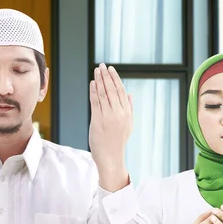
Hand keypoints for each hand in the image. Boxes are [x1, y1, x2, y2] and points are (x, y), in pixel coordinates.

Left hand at [89, 63, 132, 190]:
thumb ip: (130, 109)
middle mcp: (119, 114)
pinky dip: (93, 91)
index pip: (121, 91)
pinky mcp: (98, 121)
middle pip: (112, 90)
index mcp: (127, 113)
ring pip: (104, 94)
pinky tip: (92, 83)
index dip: (115, 79)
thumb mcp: (128, 125)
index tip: (111, 69)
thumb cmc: (118, 142)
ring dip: (99, 80)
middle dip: (106, 76)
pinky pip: (95, 103)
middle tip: (102, 65)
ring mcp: (108, 117)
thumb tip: (130, 94)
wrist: (111, 158)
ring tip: (96, 70)